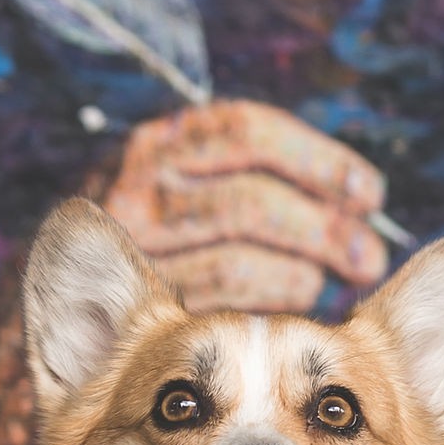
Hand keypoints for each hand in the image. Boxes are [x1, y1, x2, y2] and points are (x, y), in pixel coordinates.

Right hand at [101, 101, 390, 313]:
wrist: (75, 291)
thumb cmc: (170, 236)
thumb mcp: (205, 181)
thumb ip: (269, 179)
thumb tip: (365, 209)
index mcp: (166, 138)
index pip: (250, 133)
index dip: (320, 162)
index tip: (369, 194)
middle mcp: (139, 186)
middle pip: (250, 204)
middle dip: (322, 231)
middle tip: (367, 256)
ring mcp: (130, 251)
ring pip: (235, 265)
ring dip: (299, 278)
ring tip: (330, 284)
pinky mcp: (135, 303)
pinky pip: (214, 311)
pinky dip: (264, 308)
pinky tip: (291, 308)